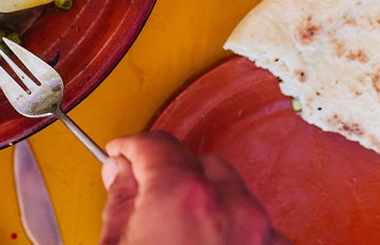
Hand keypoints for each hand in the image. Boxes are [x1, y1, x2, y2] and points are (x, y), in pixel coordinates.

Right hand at [99, 132, 290, 244]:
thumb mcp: (115, 244)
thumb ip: (120, 200)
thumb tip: (122, 174)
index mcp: (184, 196)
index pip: (156, 143)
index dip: (131, 146)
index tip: (122, 154)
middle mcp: (233, 208)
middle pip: (201, 164)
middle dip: (175, 175)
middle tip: (149, 197)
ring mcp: (263, 235)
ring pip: (234, 195)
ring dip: (210, 203)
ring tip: (184, 232)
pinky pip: (258, 228)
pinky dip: (236, 230)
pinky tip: (214, 244)